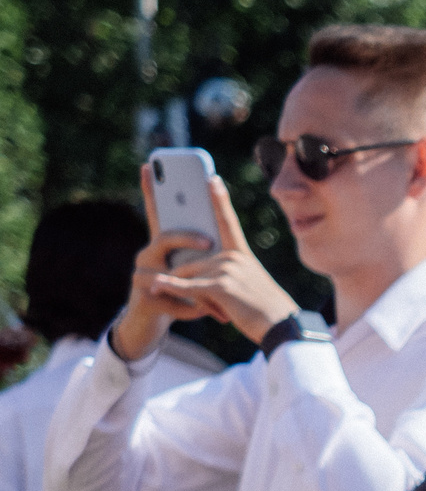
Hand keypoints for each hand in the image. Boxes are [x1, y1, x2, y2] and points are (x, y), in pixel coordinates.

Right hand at [113, 167, 214, 358]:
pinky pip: (175, 299)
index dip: (150, 190)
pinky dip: (193, 308)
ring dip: (196, 286)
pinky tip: (204, 314)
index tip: (148, 165)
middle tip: (209, 240)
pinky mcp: (144, 298)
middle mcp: (147, 255)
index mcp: (161, 246)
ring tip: (215, 297)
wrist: (153, 325)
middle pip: (164, 237)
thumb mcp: (191, 271)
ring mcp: (141, 276)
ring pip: (171, 273)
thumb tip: (219, 234)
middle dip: (187, 237)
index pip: (157, 214)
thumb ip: (200, 254)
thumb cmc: (178, 294)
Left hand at [137, 175, 297, 346]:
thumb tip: (193, 276)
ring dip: (185, 293)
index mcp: (241, 254)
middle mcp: (234, 256)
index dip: (219, 198)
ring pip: (188, 274)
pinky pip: (190, 286)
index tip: (212, 178)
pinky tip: (156, 286)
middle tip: (193, 297)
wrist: (282, 328)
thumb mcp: (247, 285)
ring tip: (195, 306)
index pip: (228, 221)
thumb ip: (224, 275)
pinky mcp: (222, 286)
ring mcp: (228, 269)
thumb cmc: (265, 310)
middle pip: (191, 260)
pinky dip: (172, 288)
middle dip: (183, 280)